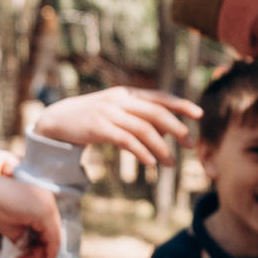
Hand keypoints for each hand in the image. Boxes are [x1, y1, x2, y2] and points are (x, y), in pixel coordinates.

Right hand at [0, 167, 61, 257]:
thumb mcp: (15, 228)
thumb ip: (28, 238)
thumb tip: (35, 254)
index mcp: (43, 203)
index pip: (51, 232)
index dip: (44, 252)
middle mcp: (50, 202)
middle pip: (54, 237)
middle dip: (42, 257)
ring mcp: (49, 206)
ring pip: (54, 241)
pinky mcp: (45, 213)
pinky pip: (52, 240)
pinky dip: (41, 255)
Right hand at [32, 87, 201, 168]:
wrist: (58, 120)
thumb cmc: (92, 117)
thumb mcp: (116, 110)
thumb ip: (139, 116)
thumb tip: (166, 130)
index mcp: (128, 94)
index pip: (160, 97)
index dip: (181, 105)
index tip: (199, 114)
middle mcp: (121, 100)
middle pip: (156, 113)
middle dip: (176, 129)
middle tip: (190, 145)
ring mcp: (109, 113)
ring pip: (143, 130)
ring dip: (161, 148)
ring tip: (171, 164)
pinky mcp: (99, 128)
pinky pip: (126, 140)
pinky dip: (141, 152)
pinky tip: (151, 163)